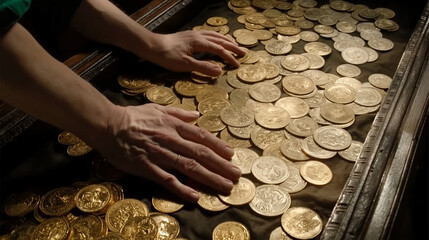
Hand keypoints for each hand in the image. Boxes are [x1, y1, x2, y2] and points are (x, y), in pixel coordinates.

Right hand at [97, 103, 241, 201]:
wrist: (108, 125)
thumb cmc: (133, 117)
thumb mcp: (158, 108)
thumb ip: (178, 112)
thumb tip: (196, 116)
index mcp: (174, 125)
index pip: (202, 136)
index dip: (219, 146)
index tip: (232, 155)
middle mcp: (170, 139)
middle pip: (200, 154)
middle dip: (221, 165)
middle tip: (237, 175)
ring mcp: (159, 154)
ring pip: (189, 167)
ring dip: (209, 178)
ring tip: (224, 186)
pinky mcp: (146, 167)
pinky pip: (166, 179)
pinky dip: (181, 188)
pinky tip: (195, 196)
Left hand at [146, 30, 245, 76]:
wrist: (152, 46)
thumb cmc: (167, 57)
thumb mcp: (185, 65)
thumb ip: (203, 68)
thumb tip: (220, 71)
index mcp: (200, 43)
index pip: (219, 50)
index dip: (229, 57)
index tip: (237, 65)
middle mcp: (199, 36)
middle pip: (220, 40)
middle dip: (232, 46)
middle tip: (243, 53)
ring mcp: (194, 34)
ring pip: (215, 35)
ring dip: (226, 40)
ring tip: (234, 44)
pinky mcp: (189, 35)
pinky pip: (208, 34)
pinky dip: (217, 37)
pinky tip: (216, 40)